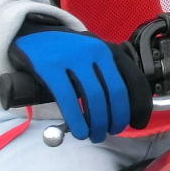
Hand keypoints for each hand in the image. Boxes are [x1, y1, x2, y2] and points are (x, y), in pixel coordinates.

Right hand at [10, 30, 150, 141]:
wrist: (31, 35)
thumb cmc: (64, 53)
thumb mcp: (89, 57)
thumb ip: (105, 76)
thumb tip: (125, 110)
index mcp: (105, 50)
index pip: (132, 79)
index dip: (138, 105)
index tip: (136, 123)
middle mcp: (92, 50)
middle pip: (114, 91)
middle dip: (116, 118)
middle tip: (112, 132)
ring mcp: (71, 57)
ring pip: (93, 97)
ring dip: (98, 123)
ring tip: (94, 135)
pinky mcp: (49, 66)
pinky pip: (68, 99)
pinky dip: (76, 120)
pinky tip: (79, 131)